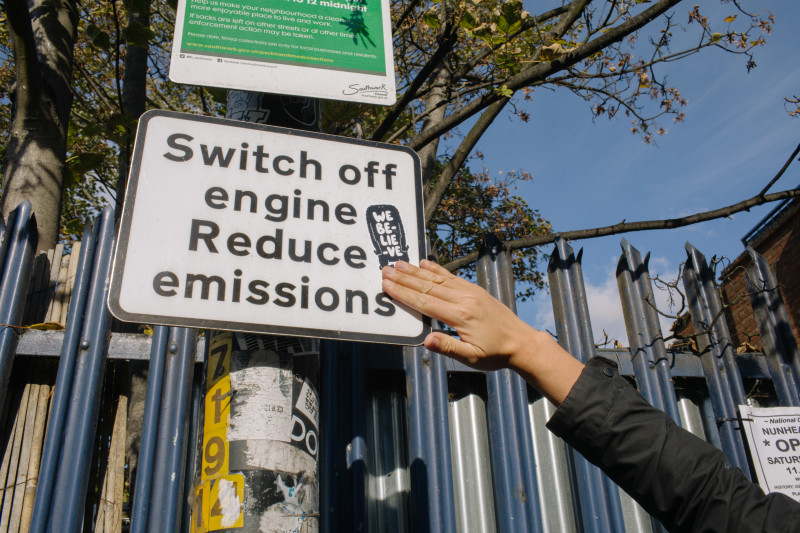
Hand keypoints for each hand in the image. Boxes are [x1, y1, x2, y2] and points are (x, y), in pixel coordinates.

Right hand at [381, 259, 583, 403]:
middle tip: (386, 270)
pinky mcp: (474, 290)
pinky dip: (436, 269)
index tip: (388, 285)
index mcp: (460, 316)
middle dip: (405, 278)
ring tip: (399, 263)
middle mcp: (464, 299)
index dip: (404, 294)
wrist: (521, 342)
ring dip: (416, 271)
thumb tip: (426, 340)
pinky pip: (451, 276)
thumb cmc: (496, 354)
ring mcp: (470, 292)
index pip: (425, 302)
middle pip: (428, 286)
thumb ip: (448, 347)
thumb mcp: (472, 357)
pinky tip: (424, 263)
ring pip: (437, 278)